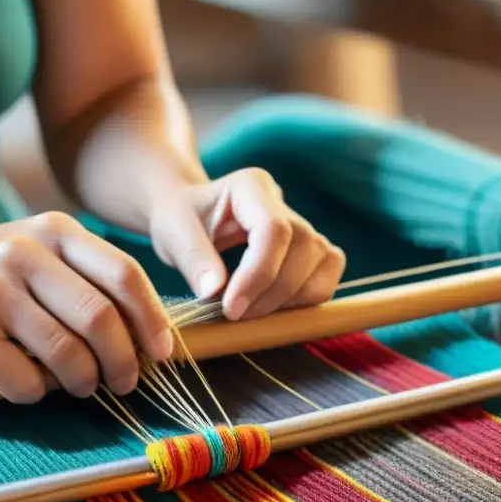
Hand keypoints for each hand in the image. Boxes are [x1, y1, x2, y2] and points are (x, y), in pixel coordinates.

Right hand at [0, 212, 173, 402]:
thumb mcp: (38, 251)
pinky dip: (37, 392)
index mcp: (55, 230)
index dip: (151, 321)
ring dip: (83, 383)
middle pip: (100, 319)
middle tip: (124, 383)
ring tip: (81, 387)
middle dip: (123, 362)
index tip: (161, 353)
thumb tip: (150, 331)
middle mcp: (25, 253)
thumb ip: (87, 277)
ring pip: (66, 355)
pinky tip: (30, 385)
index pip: (124, 275)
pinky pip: (23, 380)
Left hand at [148, 168, 344, 320]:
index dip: (258, 273)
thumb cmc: (181, 221)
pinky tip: (269, 307)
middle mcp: (284, 203)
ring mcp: (304, 226)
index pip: (273, 229)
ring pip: (324, 264)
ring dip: (290, 299)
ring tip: (249, 311)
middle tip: (234, 314)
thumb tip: (213, 291)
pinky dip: (305, 300)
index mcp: (251, 186)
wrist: (190, 218)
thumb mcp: (173, 233)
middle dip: (271, 292)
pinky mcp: (312, 251)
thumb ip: (193, 259)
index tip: (231, 308)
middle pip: (303, 247)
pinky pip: (327, 277)